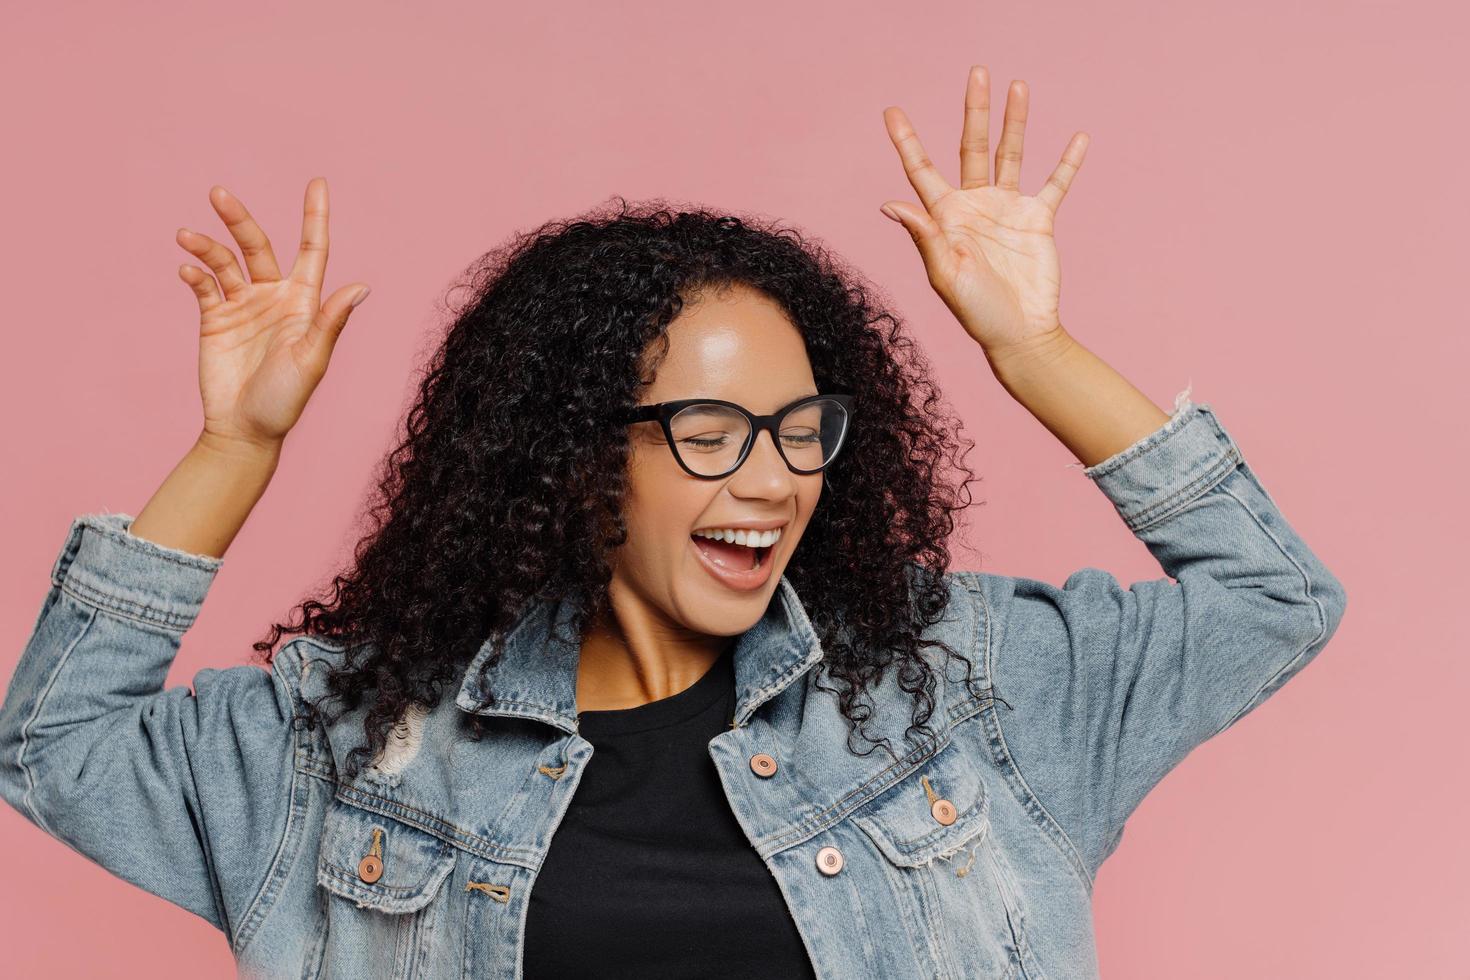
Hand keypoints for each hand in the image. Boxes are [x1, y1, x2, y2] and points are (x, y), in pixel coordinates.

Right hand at [176, 177, 368, 452]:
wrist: (244, 430)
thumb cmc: (286, 400)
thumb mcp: (312, 359)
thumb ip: (331, 321)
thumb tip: (361, 286)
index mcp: (304, 302)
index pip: (312, 250)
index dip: (315, 216)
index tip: (317, 182)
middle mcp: (273, 297)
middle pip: (257, 245)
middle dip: (239, 219)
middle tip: (218, 193)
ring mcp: (242, 306)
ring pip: (224, 262)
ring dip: (206, 246)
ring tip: (187, 235)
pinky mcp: (214, 319)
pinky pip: (204, 286)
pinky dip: (194, 274)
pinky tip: (187, 271)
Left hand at [880, 66, 1088, 359]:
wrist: (1020, 333)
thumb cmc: (976, 311)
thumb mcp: (945, 274)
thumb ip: (924, 235)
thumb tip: (890, 204)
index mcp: (945, 216)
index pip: (921, 170)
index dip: (907, 141)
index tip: (892, 111)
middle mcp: (974, 205)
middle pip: (971, 147)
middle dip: (974, 110)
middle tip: (977, 72)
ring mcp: (1007, 209)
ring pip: (1011, 154)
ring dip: (1015, 121)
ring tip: (1017, 86)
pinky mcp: (1038, 219)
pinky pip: (1055, 183)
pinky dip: (1067, 161)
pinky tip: (1078, 137)